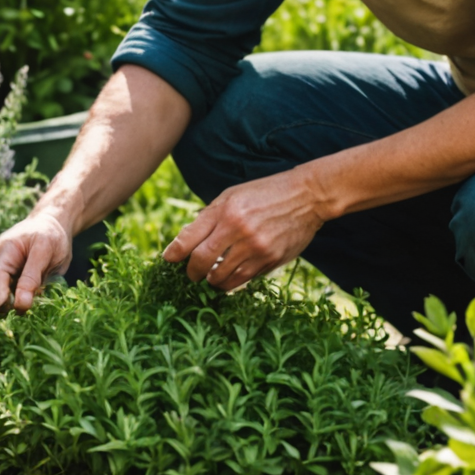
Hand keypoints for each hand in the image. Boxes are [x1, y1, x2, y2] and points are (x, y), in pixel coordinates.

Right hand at [0, 209, 73, 313]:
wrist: (47, 226)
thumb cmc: (48, 235)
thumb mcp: (45, 252)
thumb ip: (31, 278)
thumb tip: (20, 305)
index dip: (14, 307)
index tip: (33, 303)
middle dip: (16, 304)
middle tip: (36, 292)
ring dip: (17, 301)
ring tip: (33, 286)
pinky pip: (1, 299)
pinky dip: (16, 298)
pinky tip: (27, 285)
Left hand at [163, 167, 329, 291]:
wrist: (307, 196)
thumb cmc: (264, 194)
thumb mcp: (232, 196)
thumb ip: (208, 217)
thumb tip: (185, 242)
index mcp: (225, 211)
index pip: (189, 238)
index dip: (174, 253)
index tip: (168, 260)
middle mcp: (238, 230)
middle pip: (202, 262)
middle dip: (192, 272)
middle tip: (192, 275)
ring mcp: (256, 247)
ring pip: (223, 277)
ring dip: (213, 281)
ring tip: (212, 277)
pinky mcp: (271, 260)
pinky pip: (244, 279)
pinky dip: (233, 281)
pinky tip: (230, 277)